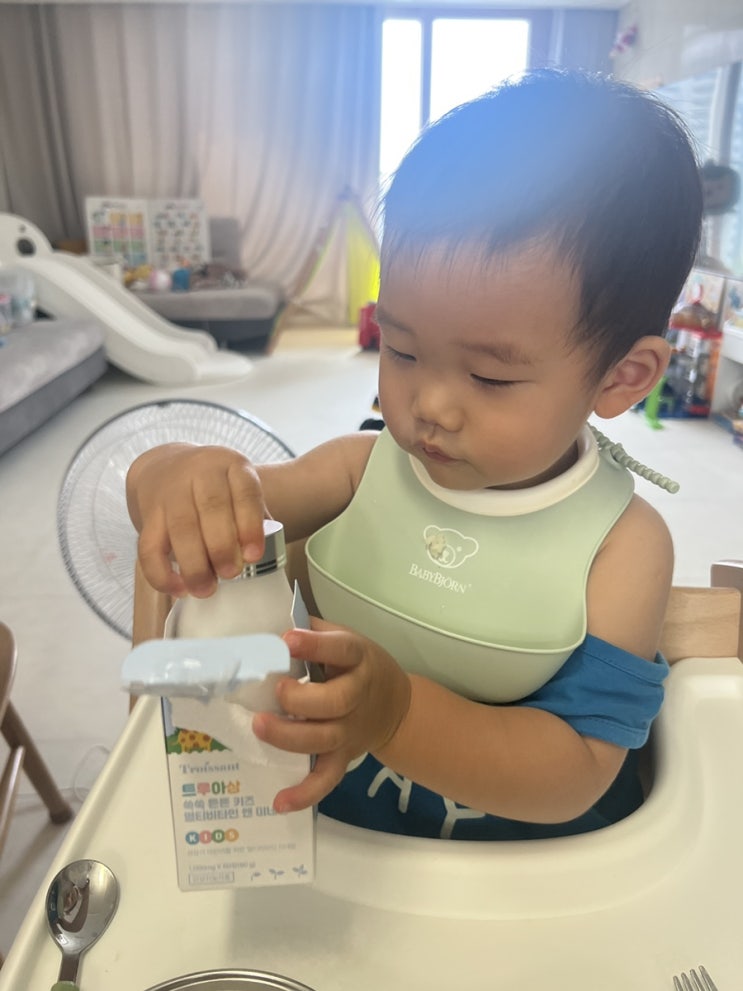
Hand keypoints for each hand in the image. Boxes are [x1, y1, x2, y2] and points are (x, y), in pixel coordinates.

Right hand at [127, 444, 267, 596]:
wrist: (166, 466)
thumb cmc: (214, 488)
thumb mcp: (238, 488)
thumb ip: (253, 518)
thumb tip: (259, 557)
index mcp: (231, 465)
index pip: (245, 491)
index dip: (250, 525)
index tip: (253, 556)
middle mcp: (200, 471)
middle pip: (211, 508)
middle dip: (222, 547)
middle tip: (231, 574)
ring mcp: (171, 490)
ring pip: (180, 527)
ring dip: (194, 564)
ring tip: (206, 589)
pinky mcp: (148, 512)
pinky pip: (149, 545)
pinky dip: (161, 572)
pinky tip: (178, 588)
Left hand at [252, 618, 411, 812]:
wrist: (396, 706)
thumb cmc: (358, 666)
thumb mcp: (346, 639)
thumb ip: (314, 631)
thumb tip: (272, 624)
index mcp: (358, 659)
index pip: (341, 650)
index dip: (315, 646)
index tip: (288, 640)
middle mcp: (357, 695)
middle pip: (335, 702)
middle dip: (301, 699)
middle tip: (276, 691)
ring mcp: (350, 731)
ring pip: (324, 739)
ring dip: (291, 737)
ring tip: (260, 726)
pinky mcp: (343, 757)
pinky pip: (326, 778)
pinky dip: (305, 793)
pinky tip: (279, 801)